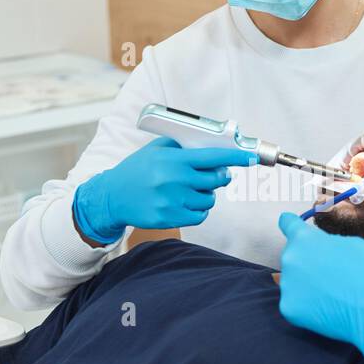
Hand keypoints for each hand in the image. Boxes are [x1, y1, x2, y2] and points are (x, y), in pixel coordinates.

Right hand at [74, 137, 257, 243]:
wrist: (112, 197)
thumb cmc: (136, 171)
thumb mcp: (156, 151)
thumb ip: (182, 147)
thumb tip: (211, 145)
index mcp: (173, 161)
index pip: (212, 157)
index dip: (235, 158)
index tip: (250, 158)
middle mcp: (175, 181)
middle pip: (216, 180)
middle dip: (219, 177)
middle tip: (214, 175)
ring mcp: (173, 202)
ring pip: (209, 199)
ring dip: (206, 194)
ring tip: (191, 190)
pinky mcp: (170, 219)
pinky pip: (200, 215)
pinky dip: (198, 210)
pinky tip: (186, 203)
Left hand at [276, 212, 363, 354]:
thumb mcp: (352, 244)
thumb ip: (327, 241)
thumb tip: (317, 247)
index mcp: (305, 239)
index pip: (287, 223)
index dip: (291, 225)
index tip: (290, 225)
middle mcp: (290, 259)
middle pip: (293, 256)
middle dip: (307, 261)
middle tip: (330, 272)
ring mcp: (288, 285)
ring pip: (293, 280)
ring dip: (306, 283)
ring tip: (331, 291)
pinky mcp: (288, 307)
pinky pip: (294, 301)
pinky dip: (307, 304)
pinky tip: (326, 305)